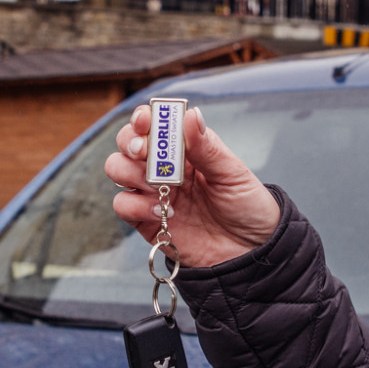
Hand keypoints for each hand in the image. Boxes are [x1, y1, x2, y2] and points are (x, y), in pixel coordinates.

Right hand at [105, 105, 279, 267]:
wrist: (250, 252)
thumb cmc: (247, 208)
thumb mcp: (233, 174)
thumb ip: (207, 147)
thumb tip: (191, 115)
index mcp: (186, 150)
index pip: (154, 125)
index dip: (143, 118)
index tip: (144, 121)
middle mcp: (165, 168)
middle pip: (128, 143)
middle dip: (130, 143)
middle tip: (143, 152)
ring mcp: (153, 193)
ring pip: (117, 169)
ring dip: (130, 172)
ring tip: (157, 186)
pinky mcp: (146, 220)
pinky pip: (123, 204)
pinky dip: (134, 204)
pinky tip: (160, 211)